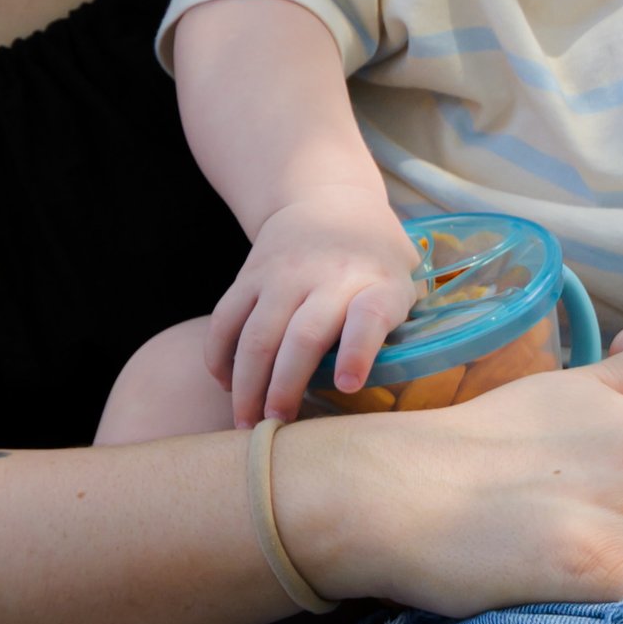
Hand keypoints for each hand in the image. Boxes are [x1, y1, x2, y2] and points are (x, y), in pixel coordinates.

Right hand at [205, 187, 417, 423]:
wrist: (327, 198)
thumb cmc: (375, 260)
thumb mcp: (403, 282)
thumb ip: (397, 328)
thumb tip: (390, 393)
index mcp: (376, 284)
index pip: (368, 316)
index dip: (358, 350)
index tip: (348, 384)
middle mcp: (328, 277)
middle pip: (302, 336)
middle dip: (285, 386)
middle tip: (276, 425)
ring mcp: (283, 274)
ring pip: (257, 334)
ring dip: (247, 383)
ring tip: (246, 421)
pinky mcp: (249, 274)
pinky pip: (226, 319)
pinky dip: (219, 356)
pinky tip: (224, 384)